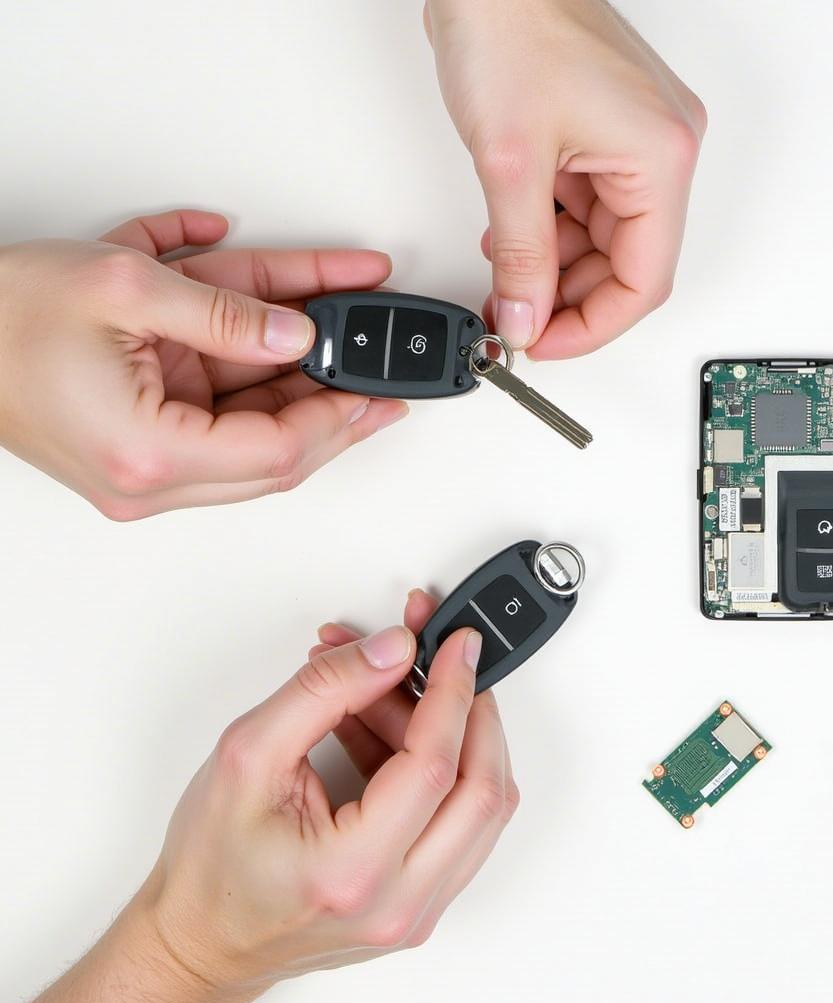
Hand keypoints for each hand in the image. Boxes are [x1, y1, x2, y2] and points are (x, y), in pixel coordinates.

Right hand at [0, 209, 407, 518]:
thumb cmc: (0, 317)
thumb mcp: (124, 286)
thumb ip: (226, 311)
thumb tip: (299, 332)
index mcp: (148, 454)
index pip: (277, 450)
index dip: (336, 416)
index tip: (377, 389)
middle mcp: (151, 476)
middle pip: (273, 453)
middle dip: (334, 411)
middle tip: (384, 384)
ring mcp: (147, 464)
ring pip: (250, 432)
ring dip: (298, 384)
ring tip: (347, 343)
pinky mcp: (144, 441)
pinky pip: (215, 411)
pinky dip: (250, 370)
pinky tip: (281, 322)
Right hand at [148, 587, 516, 991]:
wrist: (199, 942)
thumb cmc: (210, 864)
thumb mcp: (248, 753)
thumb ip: (325, 690)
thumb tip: (393, 651)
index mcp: (351, 871)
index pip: (435, 765)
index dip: (452, 692)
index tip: (457, 645)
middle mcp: (398, 904)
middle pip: (484, 790)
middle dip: (472, 708)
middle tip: (447, 659)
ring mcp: (416, 912)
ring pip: (483, 809)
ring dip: (460, 736)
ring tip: (402, 693)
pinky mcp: (420, 905)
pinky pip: (462, 826)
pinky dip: (444, 769)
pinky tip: (397, 731)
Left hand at [424, 0, 705, 357]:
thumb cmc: (511, 22)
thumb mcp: (510, 163)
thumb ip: (522, 256)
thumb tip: (525, 319)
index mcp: (660, 158)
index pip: (645, 281)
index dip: (593, 327)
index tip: (545, 345)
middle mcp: (659, 151)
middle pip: (625, 265)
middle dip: (568, 300)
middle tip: (517, 319)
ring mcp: (633, 142)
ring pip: (601, 242)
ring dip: (553, 268)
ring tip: (505, 276)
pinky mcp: (603, 134)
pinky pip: (585, 208)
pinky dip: (550, 232)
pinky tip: (512, 238)